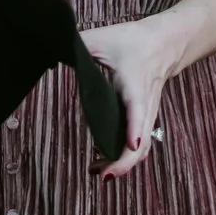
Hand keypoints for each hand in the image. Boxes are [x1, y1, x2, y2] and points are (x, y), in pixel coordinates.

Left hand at [79, 16, 183, 179]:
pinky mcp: (147, 120)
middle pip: (143, 139)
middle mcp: (145, 103)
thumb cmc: (133, 41)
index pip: (137, 107)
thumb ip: (77, 46)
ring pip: (143, 147)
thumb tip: (50, 52)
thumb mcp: (102, 38)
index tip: (132, 144)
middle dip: (126, 161)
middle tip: (103, 175)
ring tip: (98, 172)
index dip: (134, 126)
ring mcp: (148, 114)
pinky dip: (126, 158)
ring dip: (124, 164)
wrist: (165, 43)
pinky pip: (140, 145)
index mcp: (134, 82)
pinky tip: (106, 162)